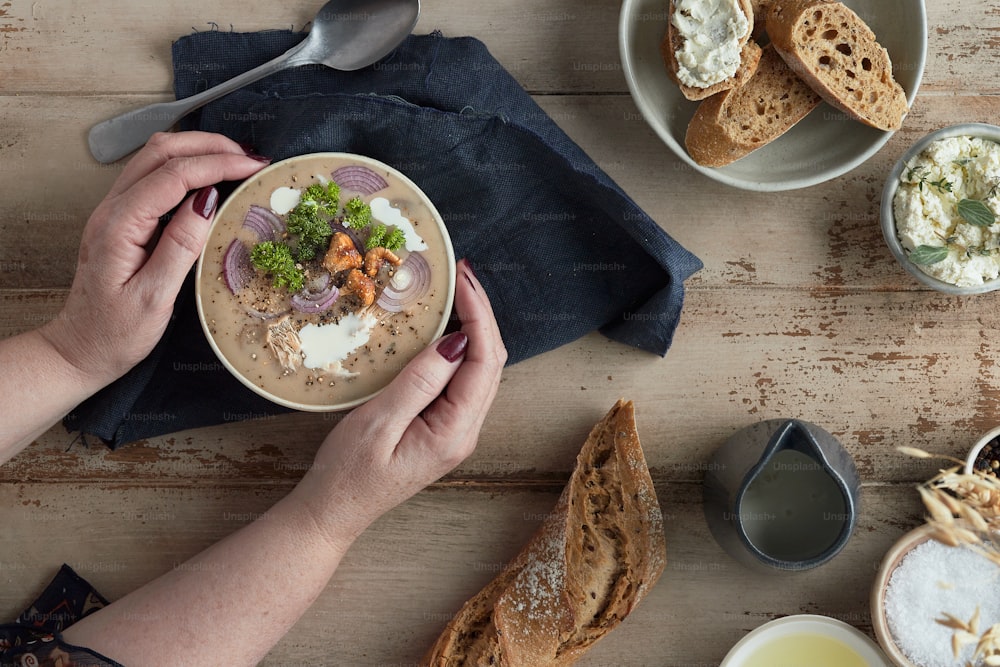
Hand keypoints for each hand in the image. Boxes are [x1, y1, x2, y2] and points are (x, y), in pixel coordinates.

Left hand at [41, 132, 270, 387]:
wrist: (80, 349)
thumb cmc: (116, 332)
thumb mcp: (154, 297)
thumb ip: (179, 245)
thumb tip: (207, 200)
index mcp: (119, 226)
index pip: (173, 175)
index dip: (216, 164)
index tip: (253, 166)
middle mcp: (112, 209)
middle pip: (161, 152)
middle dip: (209, 146)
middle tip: (250, 157)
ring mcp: (114, 210)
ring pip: (155, 157)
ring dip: (197, 151)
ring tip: (236, 161)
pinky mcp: (123, 219)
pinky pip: (154, 176)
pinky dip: (186, 166)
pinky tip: (210, 179)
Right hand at [293, 259, 506, 544]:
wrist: (332, 512)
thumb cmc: (348, 474)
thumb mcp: (378, 423)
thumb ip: (420, 382)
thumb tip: (457, 341)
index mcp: (455, 431)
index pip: (483, 361)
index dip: (479, 315)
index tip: (462, 279)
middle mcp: (465, 431)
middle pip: (490, 362)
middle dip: (481, 313)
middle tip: (462, 273)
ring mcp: (455, 430)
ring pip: (479, 369)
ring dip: (474, 327)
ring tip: (457, 290)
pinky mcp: (441, 427)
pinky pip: (461, 380)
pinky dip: (459, 346)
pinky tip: (446, 326)